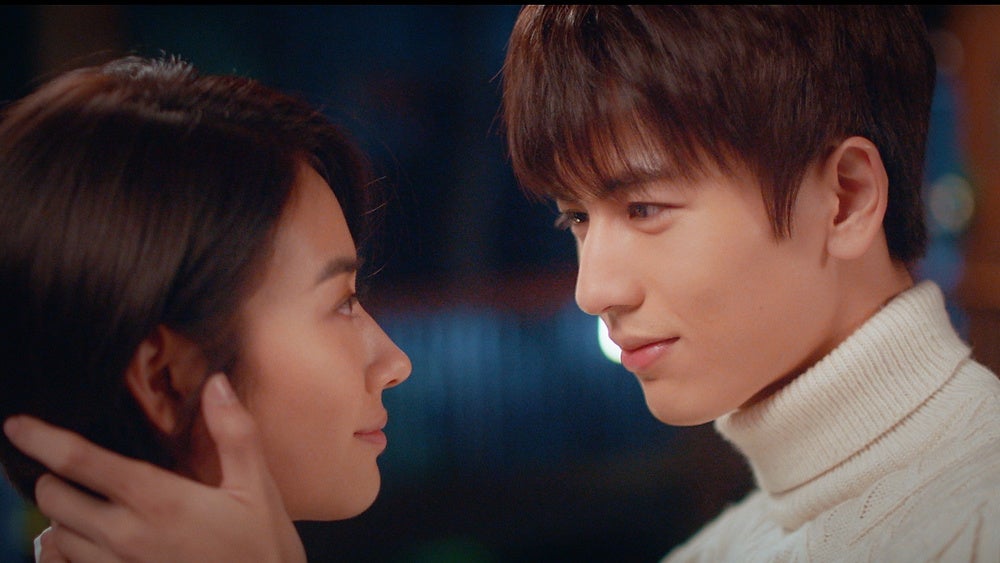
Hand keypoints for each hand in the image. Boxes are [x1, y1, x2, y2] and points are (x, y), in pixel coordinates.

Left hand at [3, 373, 305, 562]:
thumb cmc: (262, 549)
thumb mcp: (257, 487)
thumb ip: (234, 432)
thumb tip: (215, 383)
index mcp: (159, 500)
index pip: (82, 462)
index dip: (43, 439)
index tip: (16, 425)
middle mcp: (128, 536)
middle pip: (55, 499)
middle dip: (52, 478)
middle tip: (66, 470)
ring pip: (57, 536)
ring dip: (61, 516)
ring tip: (79, 504)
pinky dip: (62, 553)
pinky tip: (81, 544)